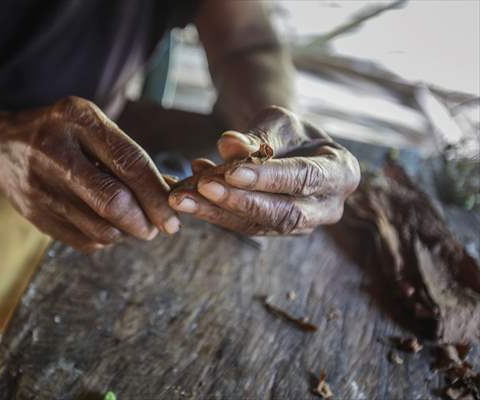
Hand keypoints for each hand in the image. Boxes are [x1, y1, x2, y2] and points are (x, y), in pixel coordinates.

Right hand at [0, 97, 178, 251]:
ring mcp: (40, 186)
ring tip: (135, 223)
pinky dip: (106, 239)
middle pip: (113, 201)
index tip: (174, 215)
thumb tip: (172, 190)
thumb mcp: (93, 128)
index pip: (129, 163)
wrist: (1, 147)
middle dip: (146, 221)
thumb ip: (129, 156)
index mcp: (77, 119)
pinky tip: (107, 224)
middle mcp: (55, 151)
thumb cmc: (63, 135)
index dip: (157, 194)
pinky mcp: (35, 215)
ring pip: (101, 228)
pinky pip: (84, 241)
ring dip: (127, 232)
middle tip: (159, 227)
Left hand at [169, 106, 359, 234]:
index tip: (231, 172)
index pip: (304, 178)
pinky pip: (243, 227)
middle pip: (283, 212)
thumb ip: (258, 137)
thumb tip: (229, 145)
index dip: (267, 178)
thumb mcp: (279, 123)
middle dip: (239, 201)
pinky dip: (213, 212)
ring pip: (258, 225)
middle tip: (201, 187)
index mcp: (342, 173)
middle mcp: (328, 207)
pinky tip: (188, 194)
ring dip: (217, 212)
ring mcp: (303, 225)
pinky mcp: (276, 231)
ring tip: (182, 196)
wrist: (292, 148)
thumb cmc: (291, 131)